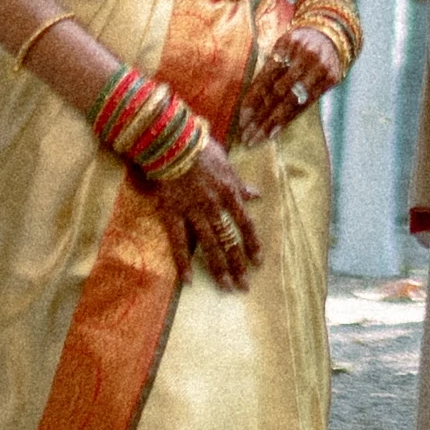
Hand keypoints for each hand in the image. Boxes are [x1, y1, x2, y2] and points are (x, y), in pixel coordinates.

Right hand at [164, 141, 262, 289]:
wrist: (171, 141)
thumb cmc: (200, 148)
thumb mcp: (226, 164)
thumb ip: (239, 184)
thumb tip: (256, 195)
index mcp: (229, 193)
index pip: (245, 224)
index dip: (253, 245)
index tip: (258, 262)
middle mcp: (214, 206)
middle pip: (229, 241)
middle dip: (238, 265)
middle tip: (244, 286)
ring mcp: (193, 212)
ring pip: (209, 246)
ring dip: (219, 269)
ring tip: (226, 288)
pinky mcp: (172, 214)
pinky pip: (179, 243)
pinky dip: (183, 262)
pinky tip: (189, 281)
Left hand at [234, 19, 350, 143]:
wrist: (332, 32)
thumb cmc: (299, 43)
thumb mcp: (282, 47)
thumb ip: (270, 68)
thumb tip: (251, 100)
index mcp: (285, 47)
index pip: (265, 79)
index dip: (253, 101)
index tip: (241, 121)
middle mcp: (302, 58)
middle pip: (276, 93)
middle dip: (260, 117)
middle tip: (247, 136)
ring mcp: (318, 69)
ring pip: (291, 102)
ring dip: (272, 123)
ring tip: (258, 138)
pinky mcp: (329, 79)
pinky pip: (306, 104)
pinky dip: (289, 118)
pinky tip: (275, 131)